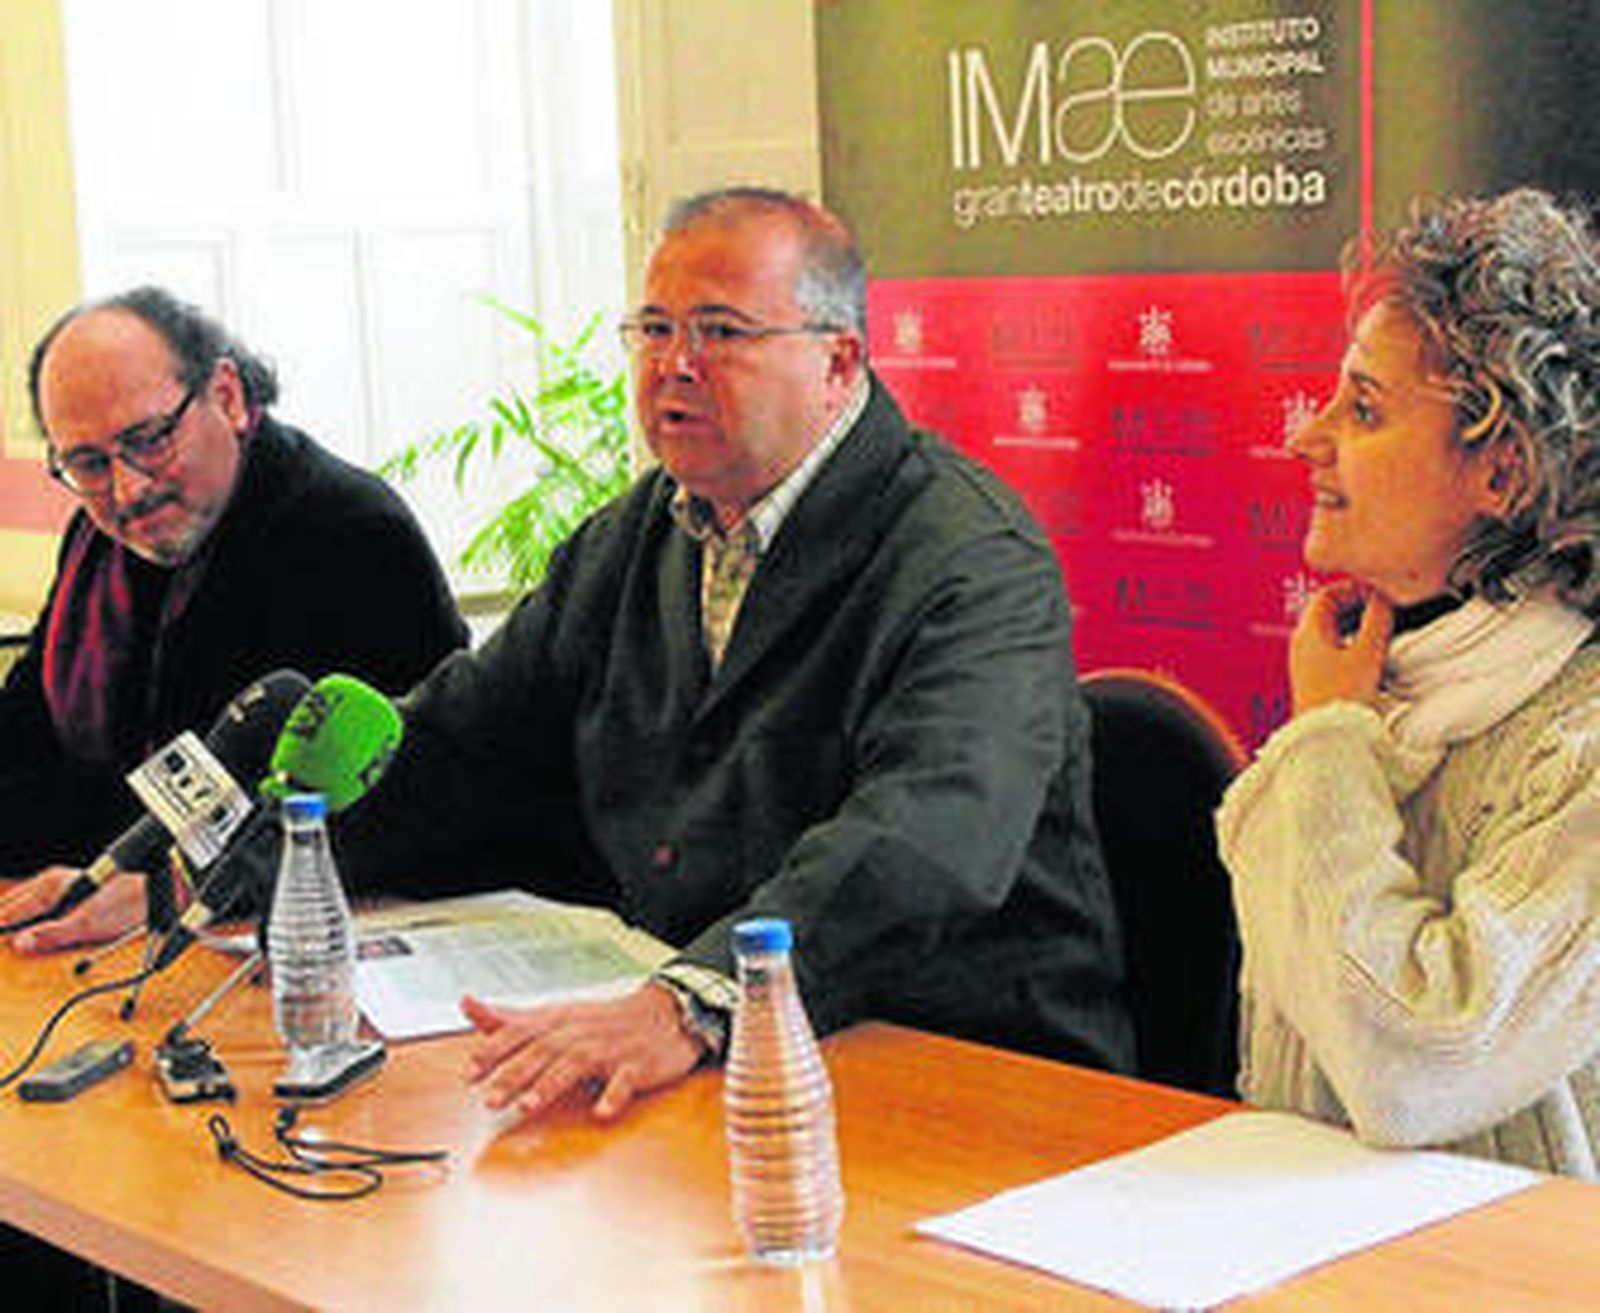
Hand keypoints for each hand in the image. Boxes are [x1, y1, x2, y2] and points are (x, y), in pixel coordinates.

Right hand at [0, 868, 145, 953]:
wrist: (152, 894)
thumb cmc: (123, 906)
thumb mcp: (87, 925)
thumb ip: (52, 934)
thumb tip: (20, 943)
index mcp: (52, 887)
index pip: (11, 911)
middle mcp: (51, 882)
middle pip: (11, 905)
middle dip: (2, 922)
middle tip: (0, 939)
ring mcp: (57, 886)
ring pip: (21, 904)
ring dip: (10, 918)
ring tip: (4, 933)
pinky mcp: (66, 893)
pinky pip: (33, 905)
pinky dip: (23, 915)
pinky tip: (21, 929)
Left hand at [461, 983, 702, 1120]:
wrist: (663, 1015)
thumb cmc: (602, 1021)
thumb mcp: (555, 1016)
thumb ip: (510, 1018)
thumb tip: (468, 1005)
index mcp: (559, 1020)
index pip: (521, 1031)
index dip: (494, 1051)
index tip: (470, 1073)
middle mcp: (581, 1032)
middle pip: (543, 1050)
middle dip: (515, 1074)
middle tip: (490, 1099)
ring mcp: (610, 1049)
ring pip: (577, 1064)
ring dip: (551, 1084)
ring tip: (529, 1105)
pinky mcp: (637, 1066)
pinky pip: (625, 1081)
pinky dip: (613, 1094)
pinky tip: (601, 1110)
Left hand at [1290, 580, 1393, 715]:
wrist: (1325, 738)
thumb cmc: (1339, 699)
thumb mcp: (1367, 653)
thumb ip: (1377, 620)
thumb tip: (1382, 599)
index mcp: (1308, 632)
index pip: (1326, 593)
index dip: (1354, 587)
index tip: (1377, 590)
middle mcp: (1302, 644)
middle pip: (1328, 611)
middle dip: (1357, 605)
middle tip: (1383, 606)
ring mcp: (1306, 662)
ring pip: (1332, 631)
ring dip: (1357, 625)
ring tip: (1382, 627)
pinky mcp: (1315, 679)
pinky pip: (1334, 650)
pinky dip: (1353, 643)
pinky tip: (1371, 654)